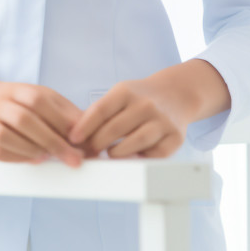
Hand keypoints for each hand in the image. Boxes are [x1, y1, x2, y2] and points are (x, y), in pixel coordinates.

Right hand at [0, 79, 87, 167]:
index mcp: (18, 89)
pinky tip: (33, 159)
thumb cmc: (16, 102)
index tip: (81, 139)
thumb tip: (89, 133)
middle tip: (74, 159)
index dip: (61, 120)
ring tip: (50, 157)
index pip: (39, 101)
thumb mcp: (40, 97)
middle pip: (24, 120)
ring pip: (6, 136)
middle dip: (52, 141)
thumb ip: (64, 112)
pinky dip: (17, 158)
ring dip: (32, 149)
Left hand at [66, 78, 191, 159]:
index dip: (85, 126)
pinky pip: (155, 155)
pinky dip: (140, 159)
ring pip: (135, 143)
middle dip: (97, 143)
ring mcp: (162, 121)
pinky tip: (131, 157)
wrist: (176, 94)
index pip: (101, 110)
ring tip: (109, 154)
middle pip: (115, 129)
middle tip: (90, 152)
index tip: (73, 139)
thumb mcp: (120, 94)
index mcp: (127, 91)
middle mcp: (146, 104)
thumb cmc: (140, 98)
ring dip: (117, 153)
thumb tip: (76, 134)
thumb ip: (101, 111)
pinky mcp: (175, 137)